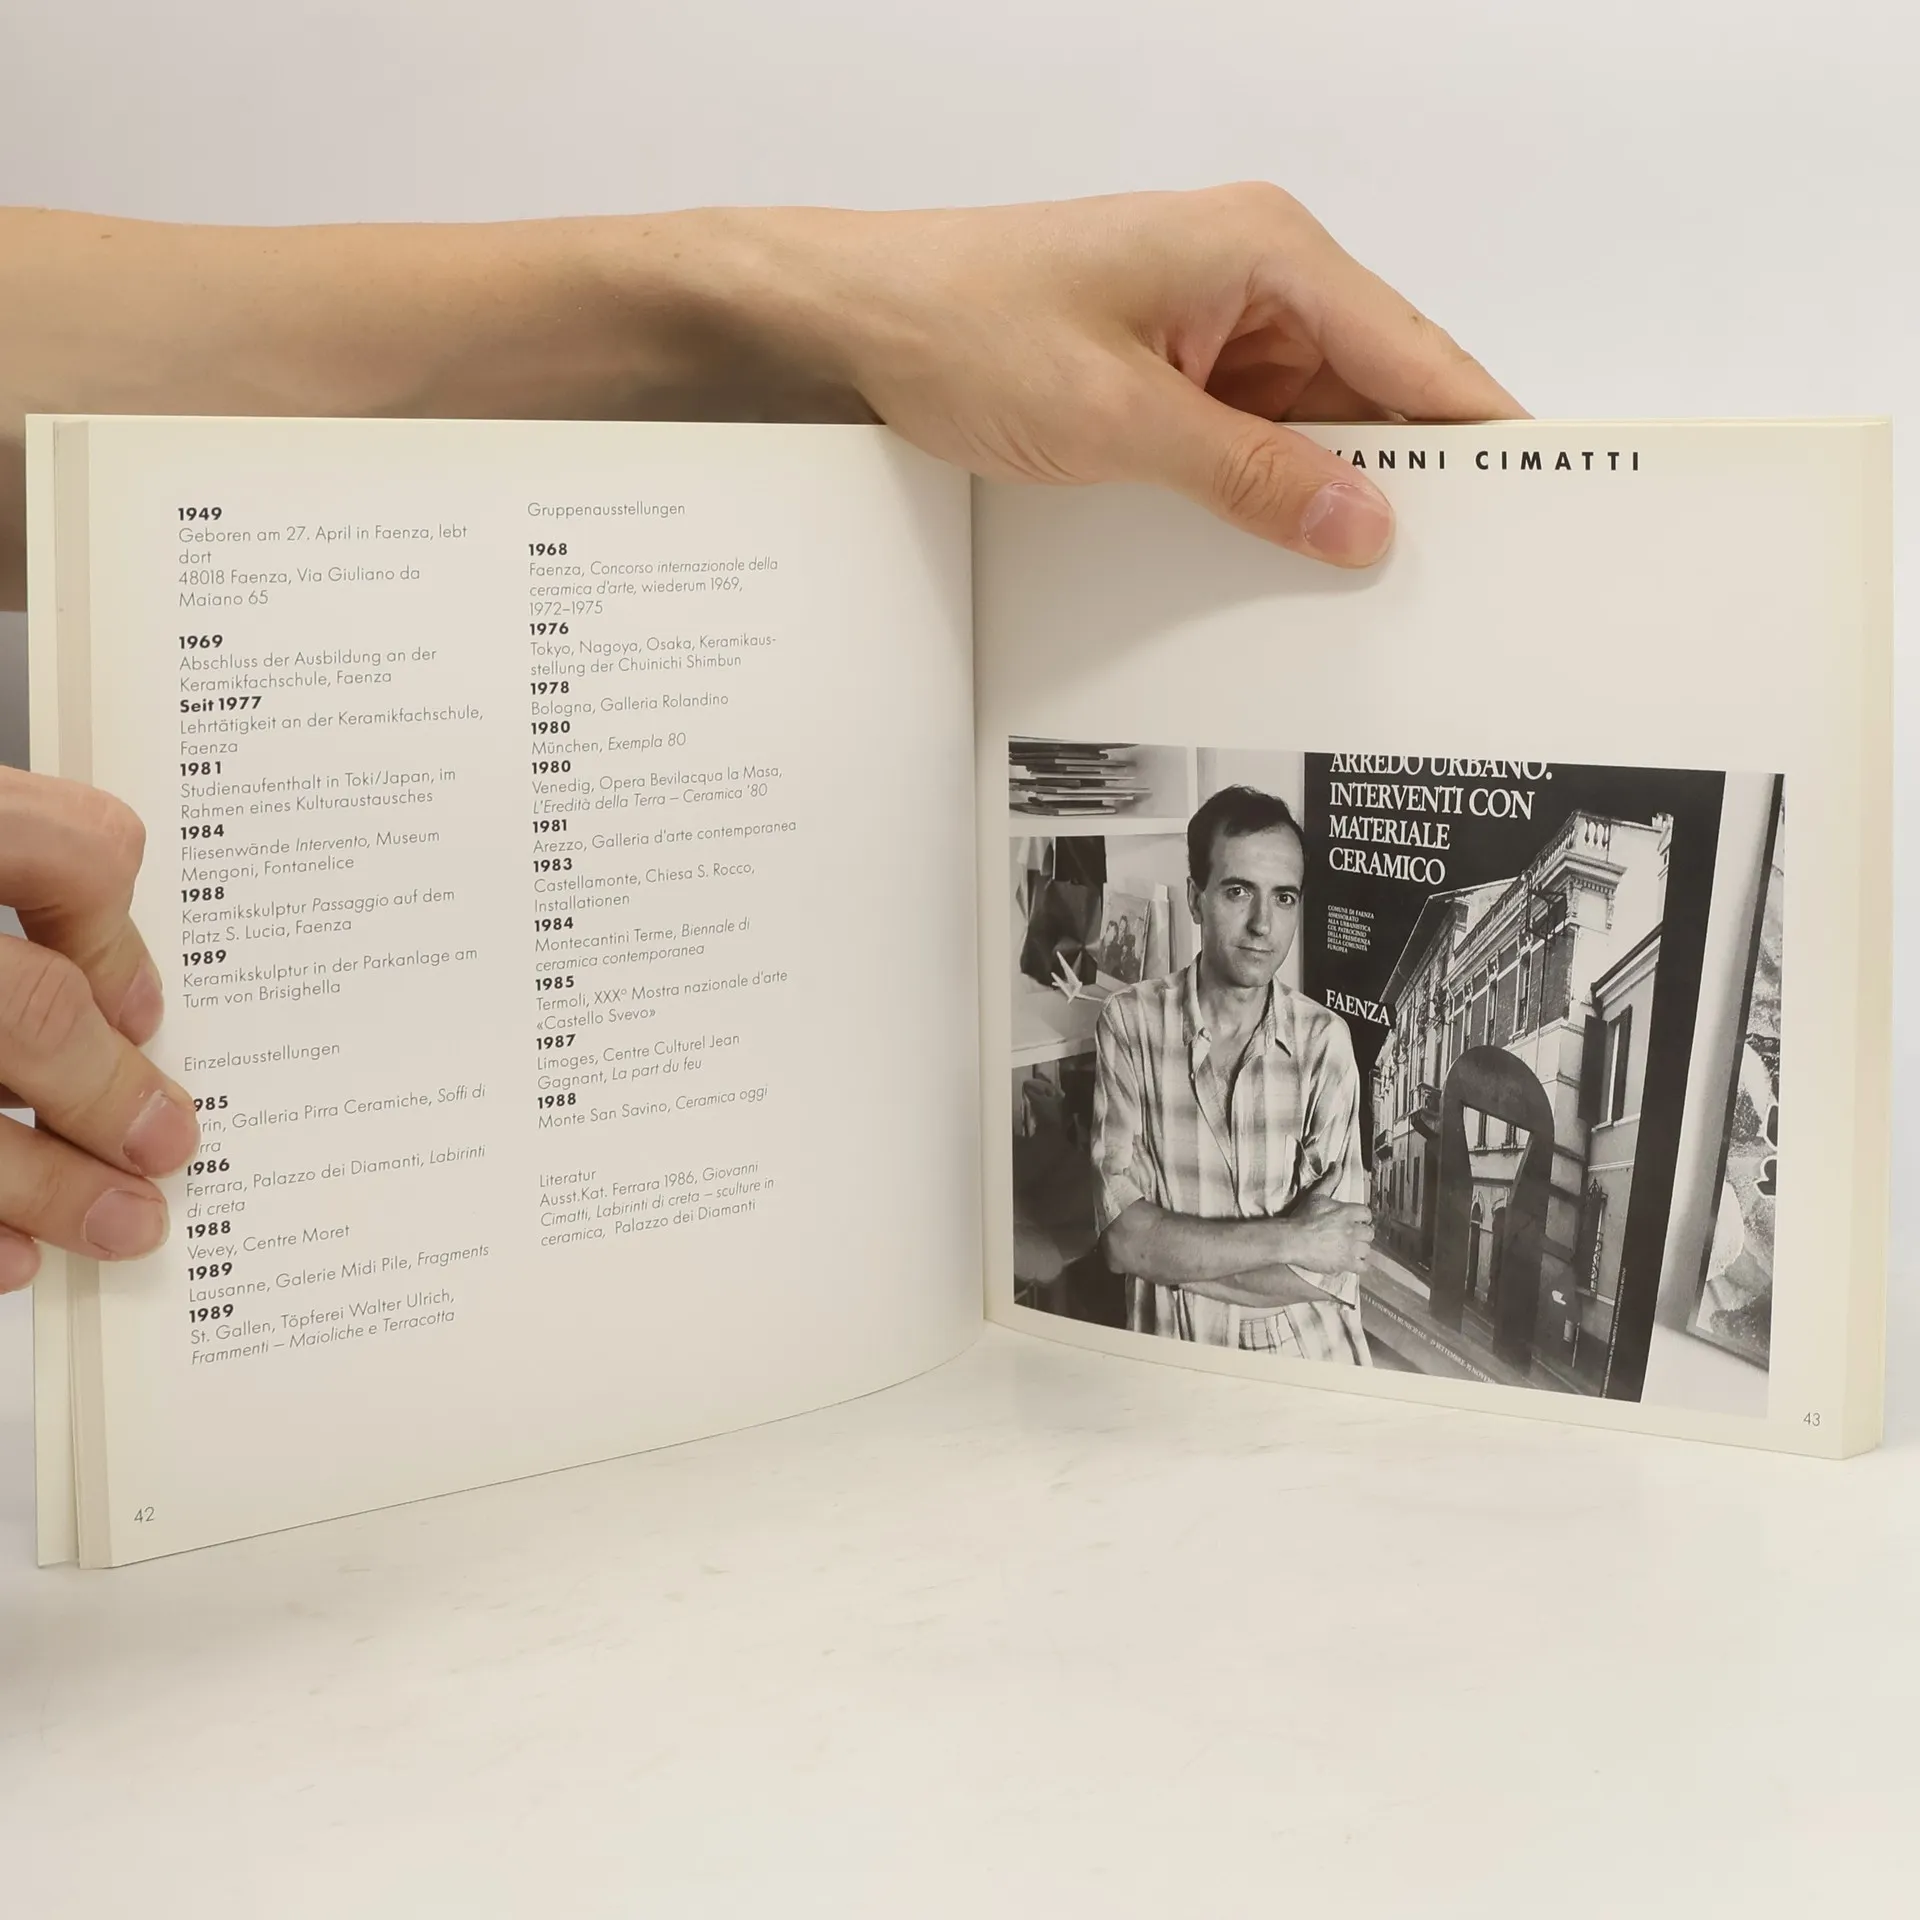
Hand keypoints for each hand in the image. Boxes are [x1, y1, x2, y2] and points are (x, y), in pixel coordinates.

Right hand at [0, 769, 197, 1290]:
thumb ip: (16, 870)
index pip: (67, 847)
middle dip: (112, 1094)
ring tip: (125, 1227)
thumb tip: (125, 1000)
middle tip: (172, 1146)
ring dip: (50, 1187)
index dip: (122, 933)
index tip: (149, 1009)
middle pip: (28, 1010)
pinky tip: (6, 1256)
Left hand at [781, 184, 1521, 565]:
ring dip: (1331, 498)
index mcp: (1266, 252)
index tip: (1540, 502)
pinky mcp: (1179, 375)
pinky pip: (1257, 441)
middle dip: (1407, 482)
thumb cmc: (967, 324)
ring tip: (1366, 587)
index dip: (1481, 434)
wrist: (859, 319)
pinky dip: (1273, 495)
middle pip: (1377, 394)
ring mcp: (1218, 329)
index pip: (1414, 353)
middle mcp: (1257, 280)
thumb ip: (1249, 477)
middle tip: (1451, 580)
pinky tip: (1283, 558)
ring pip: (1318, 427)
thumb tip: (1360, 524)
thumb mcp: (1119, 420)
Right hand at [1283, 1189, 1375, 1274]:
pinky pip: (1363, 1267)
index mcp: (1348, 1212)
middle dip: (1362, 1234)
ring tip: (1350, 1249)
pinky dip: (1359, 1265)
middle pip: (1369, 1233)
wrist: (1293, 1240)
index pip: (1367, 1214)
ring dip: (1360, 1249)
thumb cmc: (1303, 1217)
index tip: (1354, 1220)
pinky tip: (1352, 1262)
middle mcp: (1353, 1230)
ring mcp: (1351, 1248)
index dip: (1361, 1218)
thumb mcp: (1316, 1195)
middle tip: (1351, 1235)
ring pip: (1367, 1250)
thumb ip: (1330, 1180)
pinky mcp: (1346, 1264)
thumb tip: (1338, 1165)